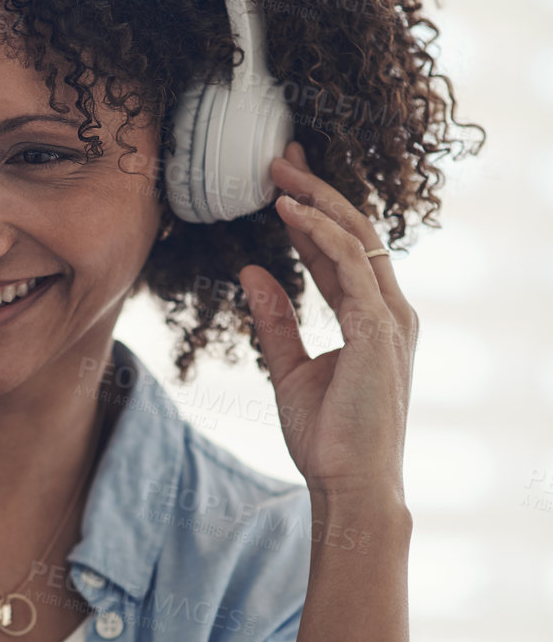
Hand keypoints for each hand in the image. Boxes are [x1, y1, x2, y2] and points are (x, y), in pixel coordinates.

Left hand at [238, 141, 418, 502]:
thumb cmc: (328, 439)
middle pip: (354, 232)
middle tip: (279, 156)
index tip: (281, 184)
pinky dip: (320, 233)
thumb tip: (251, 273)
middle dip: (317, 189)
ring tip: (276, 171)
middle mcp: (389, 312)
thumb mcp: (290, 370)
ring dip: (316, 199)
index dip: (312, 214)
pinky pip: (349, 266)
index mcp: (372, 319)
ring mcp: (389, 319)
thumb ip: (275, 322)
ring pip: (356, 237)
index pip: (342, 251)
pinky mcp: (378, 330)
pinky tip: (288, 213)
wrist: (351, 485)